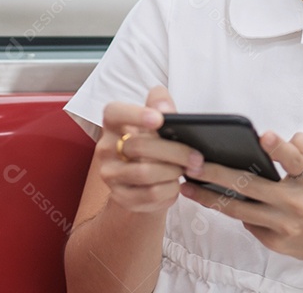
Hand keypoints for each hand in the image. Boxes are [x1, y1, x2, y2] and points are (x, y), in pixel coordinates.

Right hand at [97, 86, 204, 213]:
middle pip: (139, 146)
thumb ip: (161, 105)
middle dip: (175, 151)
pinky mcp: (121, 197)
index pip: (115, 113)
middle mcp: (105, 148)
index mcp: (112, 123)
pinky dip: (170, 190)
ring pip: (146, 173)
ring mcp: (110, 174)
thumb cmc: (152, 142)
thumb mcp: (156, 120)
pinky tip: (175, 184)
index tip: (159, 119)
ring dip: (173, 172)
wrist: (142, 179)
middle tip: (196, 157)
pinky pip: (151, 195)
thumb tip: (166, 109)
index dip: (136, 114)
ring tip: (187, 169)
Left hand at [178, 130, 302, 273]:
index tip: (263, 135)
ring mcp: (284, 225)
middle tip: (192, 163)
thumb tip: (276, 140)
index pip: (294, 160)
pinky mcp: (276, 242)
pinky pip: (248, 224)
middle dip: (217, 174)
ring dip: (210, 197)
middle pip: (251, 186)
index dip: (279, 147)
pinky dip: (233, 211)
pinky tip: (213, 201)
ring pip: (240, 210)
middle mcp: (296, 203)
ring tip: (187, 185)